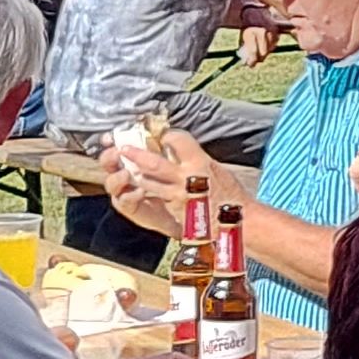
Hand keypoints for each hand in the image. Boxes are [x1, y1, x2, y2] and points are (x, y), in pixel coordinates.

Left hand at [103, 130, 237, 241]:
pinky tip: (142, 188)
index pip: (177, 140)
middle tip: (123, 148)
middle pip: (154, 162)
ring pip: (148, 181)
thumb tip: (183, 152)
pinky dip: (147, 190)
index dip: (167, 136)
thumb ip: (197, 160)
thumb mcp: (216, 170)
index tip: (163, 137)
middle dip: (136, 154)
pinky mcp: (173, 208)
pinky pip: (156, 196)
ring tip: (126, 170)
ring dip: (135, 175)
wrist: (235, 222)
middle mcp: (186, 176)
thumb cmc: (230, 195)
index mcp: (200, 162)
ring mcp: (177, 194)